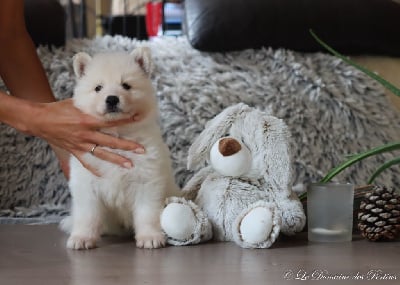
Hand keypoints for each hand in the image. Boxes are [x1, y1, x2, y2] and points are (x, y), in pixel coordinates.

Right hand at [24, 99, 144, 177]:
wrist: (39, 120)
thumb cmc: (58, 109)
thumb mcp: (76, 102)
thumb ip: (91, 104)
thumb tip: (105, 99)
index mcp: (88, 120)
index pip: (111, 121)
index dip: (125, 120)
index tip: (138, 119)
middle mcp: (86, 134)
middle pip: (111, 141)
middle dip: (128, 146)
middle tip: (141, 150)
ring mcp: (81, 144)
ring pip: (102, 154)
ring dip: (117, 160)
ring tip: (130, 165)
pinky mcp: (74, 151)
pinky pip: (86, 163)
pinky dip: (94, 169)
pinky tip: (104, 176)